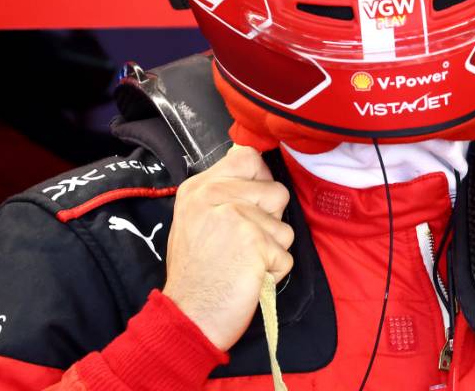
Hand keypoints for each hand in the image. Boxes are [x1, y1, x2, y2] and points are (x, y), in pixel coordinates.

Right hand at [162, 145, 294, 350]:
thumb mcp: (195, 218)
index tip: (248, 206)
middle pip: (277, 191)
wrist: (187, 317)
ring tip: (241, 263)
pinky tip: (247, 278)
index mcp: (199, 187)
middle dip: (269, 222)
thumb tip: (255, 162)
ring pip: (285, 226)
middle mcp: (215, 194)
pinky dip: (273, 273)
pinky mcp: (255, 242)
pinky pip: (286, 256)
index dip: (260, 181)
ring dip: (272, 251)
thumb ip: (224, 190)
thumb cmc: (196, 273)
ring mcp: (236, 216)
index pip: (248, 156)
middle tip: (239, 245)